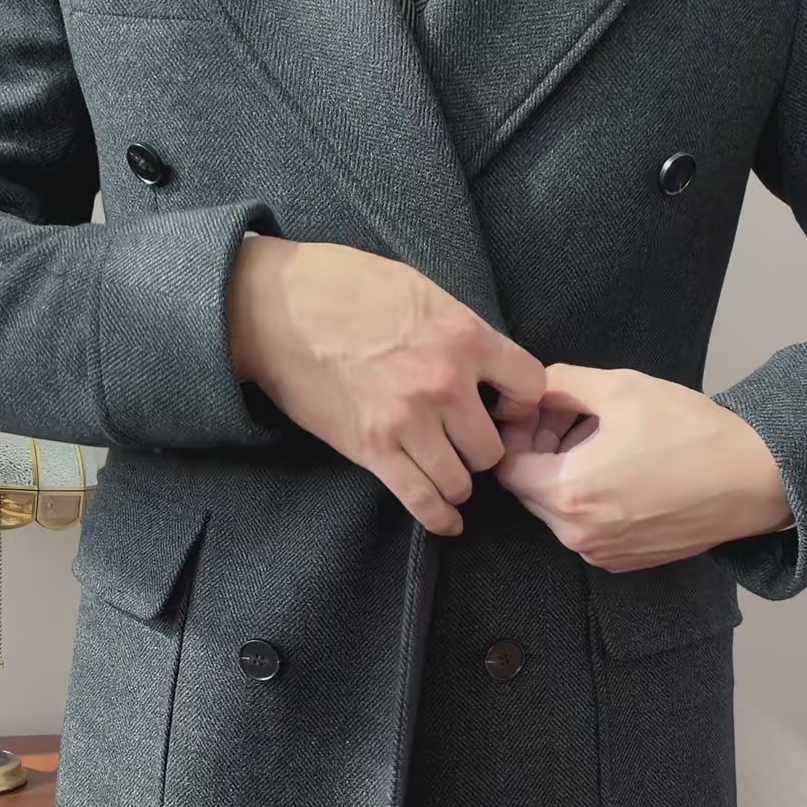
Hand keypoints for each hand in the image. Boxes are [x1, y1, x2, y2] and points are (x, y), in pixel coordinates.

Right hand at [227, 236, 546, 534]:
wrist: (276, 308)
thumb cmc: (342, 286)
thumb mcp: (419, 289)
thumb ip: (459, 327)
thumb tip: (485, 358)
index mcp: (464, 336)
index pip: (530, 386)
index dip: (521, 402)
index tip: (504, 406)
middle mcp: (446, 383)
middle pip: (493, 445)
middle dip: (483, 449)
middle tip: (466, 445)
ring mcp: (409, 420)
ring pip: (462, 479)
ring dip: (457, 480)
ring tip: (448, 473)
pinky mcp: (372, 449)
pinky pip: (421, 499)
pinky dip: (438, 517)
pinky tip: (447, 520)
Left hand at [493, 363, 791, 569]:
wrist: (755, 480)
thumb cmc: (692, 433)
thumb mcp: (621, 388)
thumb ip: (561, 384)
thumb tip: (533, 390)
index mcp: (567, 492)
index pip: (506, 467)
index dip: (515, 434)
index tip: (539, 413)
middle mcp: (577, 534)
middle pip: (527, 491)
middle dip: (539, 453)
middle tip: (569, 419)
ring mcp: (601, 553)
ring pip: (555, 511)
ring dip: (564, 476)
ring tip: (600, 442)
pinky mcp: (623, 561)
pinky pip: (585, 529)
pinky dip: (589, 501)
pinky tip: (622, 472)